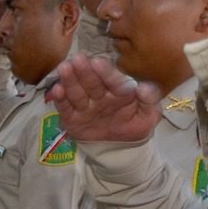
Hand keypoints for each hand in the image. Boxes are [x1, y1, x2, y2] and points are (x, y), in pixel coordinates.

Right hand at [41, 53, 162, 143]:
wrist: (122, 149)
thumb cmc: (135, 126)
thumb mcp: (150, 116)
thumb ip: (150, 100)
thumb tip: (143, 87)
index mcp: (119, 91)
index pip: (112, 80)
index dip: (105, 72)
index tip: (97, 62)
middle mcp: (100, 95)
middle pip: (91, 82)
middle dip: (84, 71)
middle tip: (76, 59)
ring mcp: (85, 106)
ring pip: (77, 92)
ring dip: (70, 80)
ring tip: (64, 69)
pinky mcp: (72, 118)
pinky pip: (66, 108)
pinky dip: (60, 100)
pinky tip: (56, 90)